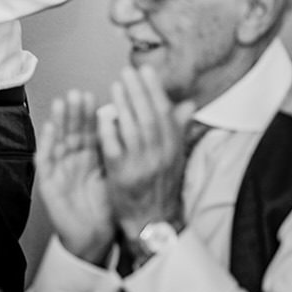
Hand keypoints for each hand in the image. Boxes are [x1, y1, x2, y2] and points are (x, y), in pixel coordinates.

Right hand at [36, 89, 114, 263]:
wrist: (93, 237)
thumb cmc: (104, 209)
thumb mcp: (113, 177)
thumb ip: (116, 154)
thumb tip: (128, 128)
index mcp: (90, 158)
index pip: (89, 132)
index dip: (89, 115)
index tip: (91, 96)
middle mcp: (73, 160)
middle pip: (73, 131)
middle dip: (74, 112)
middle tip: (77, 93)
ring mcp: (60, 169)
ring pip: (59, 140)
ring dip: (60, 121)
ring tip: (62, 102)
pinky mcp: (49, 182)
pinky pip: (47, 160)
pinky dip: (47, 144)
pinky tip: (50, 129)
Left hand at [97, 65, 195, 239]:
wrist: (153, 220)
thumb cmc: (161, 184)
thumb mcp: (175, 156)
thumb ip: (178, 129)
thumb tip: (189, 103)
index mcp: (173, 148)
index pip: (166, 114)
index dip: (155, 91)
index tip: (146, 70)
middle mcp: (160, 155)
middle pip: (150, 118)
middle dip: (139, 92)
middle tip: (128, 71)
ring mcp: (141, 165)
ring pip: (134, 130)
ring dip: (125, 105)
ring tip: (116, 85)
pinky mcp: (122, 175)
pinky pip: (114, 148)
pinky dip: (109, 130)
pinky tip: (102, 114)